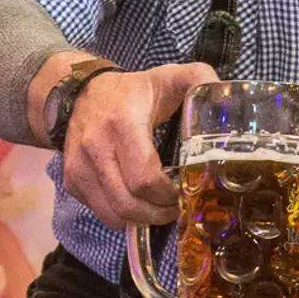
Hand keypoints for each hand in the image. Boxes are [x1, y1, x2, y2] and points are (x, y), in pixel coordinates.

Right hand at [60, 62, 214, 228]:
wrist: (76, 93)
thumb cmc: (130, 91)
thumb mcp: (166, 77)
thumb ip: (198, 80)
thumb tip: (226, 96)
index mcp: (122, 125)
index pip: (145, 179)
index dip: (168, 195)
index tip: (183, 192)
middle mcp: (96, 149)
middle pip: (129, 205)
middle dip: (158, 214)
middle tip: (175, 207)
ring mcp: (79, 169)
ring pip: (114, 216)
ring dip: (141, 220)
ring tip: (158, 207)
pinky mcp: (72, 181)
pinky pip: (102, 213)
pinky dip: (122, 215)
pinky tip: (136, 200)